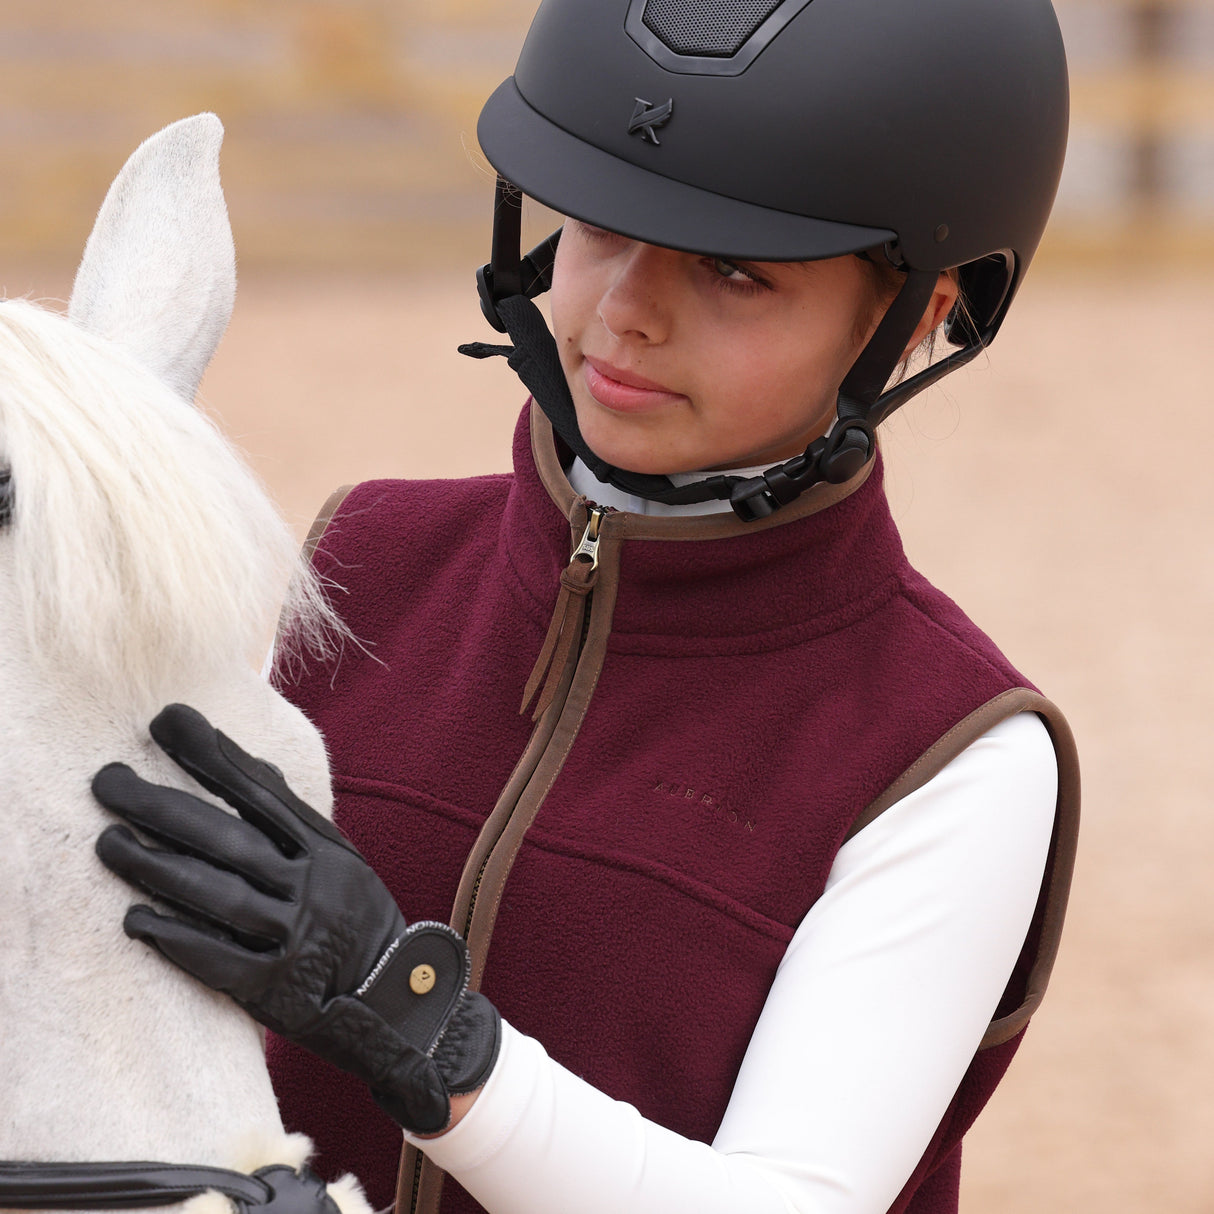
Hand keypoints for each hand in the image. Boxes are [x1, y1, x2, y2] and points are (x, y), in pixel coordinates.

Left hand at [93, 703, 498, 1133]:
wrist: (395, 999)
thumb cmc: (352, 920)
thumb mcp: (339, 861)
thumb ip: (291, 820)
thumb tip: (245, 766)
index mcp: (327, 850)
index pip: (263, 794)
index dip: (214, 757)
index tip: (165, 721)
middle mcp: (314, 886)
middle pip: (231, 840)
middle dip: (164, 808)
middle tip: (108, 782)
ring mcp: (297, 936)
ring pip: (220, 895)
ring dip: (157, 868)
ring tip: (109, 844)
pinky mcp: (278, 988)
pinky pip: (219, 958)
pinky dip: (176, 936)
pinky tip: (136, 919)